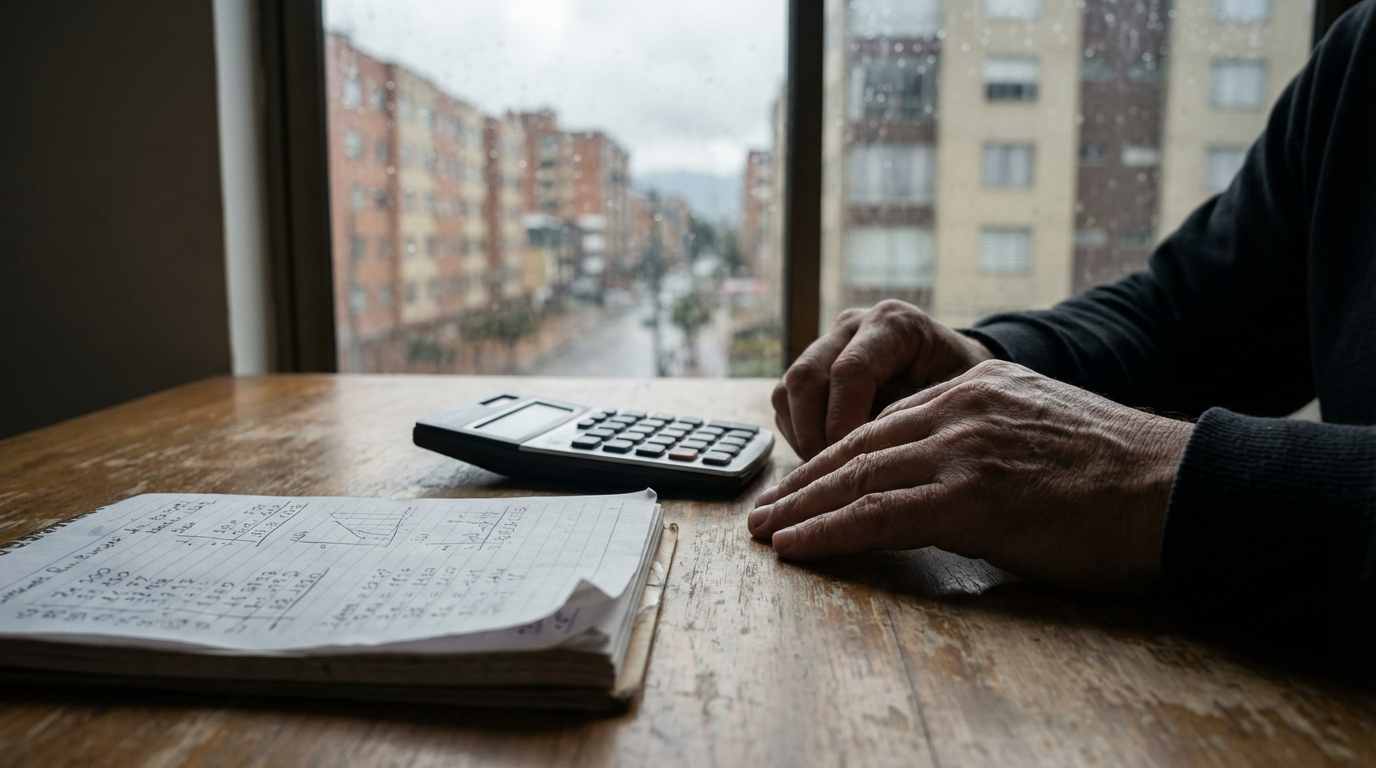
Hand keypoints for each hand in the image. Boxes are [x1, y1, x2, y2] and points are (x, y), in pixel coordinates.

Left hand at [749, 360, 1193, 592]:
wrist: (1179, 489)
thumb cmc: (1123, 478)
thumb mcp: (1042, 434)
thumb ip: (988, 441)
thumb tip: (950, 479)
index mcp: (977, 388)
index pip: (884, 424)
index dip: (836, 458)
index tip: (803, 485)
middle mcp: (960, 408)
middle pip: (858, 448)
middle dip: (804, 483)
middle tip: (765, 510)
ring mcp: (962, 450)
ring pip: (857, 478)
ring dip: (802, 510)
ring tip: (767, 533)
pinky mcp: (970, 497)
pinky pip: (878, 516)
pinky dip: (829, 533)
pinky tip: (797, 547)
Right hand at [773, 300, 993, 460]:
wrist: (962, 378)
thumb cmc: (967, 393)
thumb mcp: (959, 400)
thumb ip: (922, 420)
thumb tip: (880, 465)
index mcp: (894, 325)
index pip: (849, 371)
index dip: (844, 422)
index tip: (855, 464)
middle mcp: (855, 326)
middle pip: (806, 376)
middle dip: (813, 434)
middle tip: (831, 477)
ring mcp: (829, 343)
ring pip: (788, 390)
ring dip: (800, 437)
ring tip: (827, 473)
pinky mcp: (813, 367)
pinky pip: (786, 402)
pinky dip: (797, 435)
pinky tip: (825, 461)